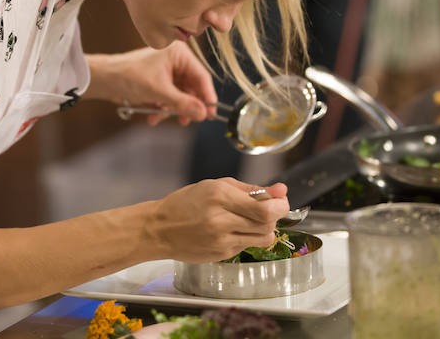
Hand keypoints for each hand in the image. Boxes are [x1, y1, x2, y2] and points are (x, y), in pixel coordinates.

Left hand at [85, 43, 217, 124]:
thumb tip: (203, 114)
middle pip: (191, 88)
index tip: (211, 114)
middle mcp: (176, 61)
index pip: (201, 76)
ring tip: (160, 117)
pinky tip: (153, 116)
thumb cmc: (129, 77)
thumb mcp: (159, 92)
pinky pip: (169, 98)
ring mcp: (167, 72)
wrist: (104, 80)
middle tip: (186, 121)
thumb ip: (183, 103)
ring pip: (180, 96)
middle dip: (185, 106)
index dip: (207, 97)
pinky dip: (163, 108)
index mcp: (179, 54)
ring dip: (171, 110)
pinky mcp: (159, 82)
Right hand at [145, 179, 289, 262]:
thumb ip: (250, 189)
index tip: (281, 201)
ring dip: (264, 228)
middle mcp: (221, 219)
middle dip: (274, 216)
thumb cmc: (185, 203)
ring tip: (251, 220)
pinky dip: (248, 237)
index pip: (265, 209)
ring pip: (262, 238)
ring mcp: (221, 240)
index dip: (280, 206)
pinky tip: (234, 230)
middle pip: (267, 224)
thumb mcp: (215, 185)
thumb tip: (281, 190)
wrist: (159, 229)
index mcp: (219, 196)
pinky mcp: (221, 254)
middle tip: (269, 209)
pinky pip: (247, 246)